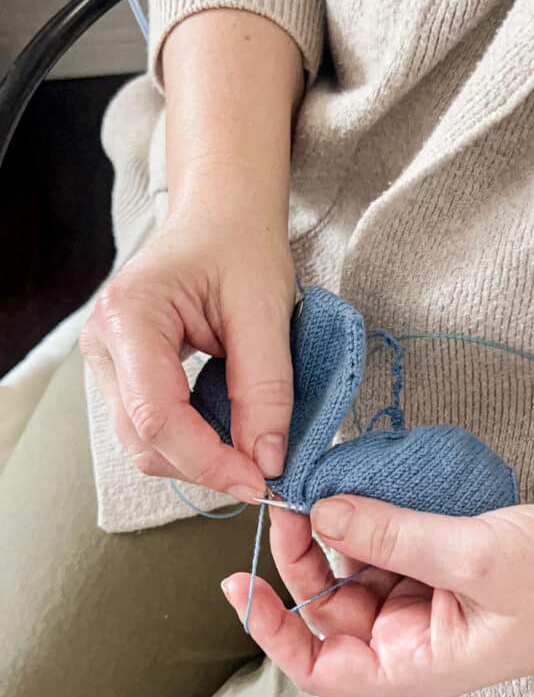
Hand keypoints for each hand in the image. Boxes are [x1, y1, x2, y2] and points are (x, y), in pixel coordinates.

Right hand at [80, 188, 294, 497]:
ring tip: (252, 452)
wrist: (223, 216)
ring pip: (145, 442)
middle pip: (144, 439)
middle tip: (265, 475)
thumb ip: (266, 389)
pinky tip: (230, 433)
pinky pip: (154, 426)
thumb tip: (267, 461)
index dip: (209, 460)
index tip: (259, 481)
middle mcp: (103, 342)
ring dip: (200, 458)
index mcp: (130, 316)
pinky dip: (194, 441)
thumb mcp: (266, 312)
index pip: (157, 417)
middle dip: (206, 466)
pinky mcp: (125, 372)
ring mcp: (109, 360)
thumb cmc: (241, 245)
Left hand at [222, 474, 533, 696]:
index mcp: (418, 664)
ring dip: (342, 526)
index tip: (239, 583)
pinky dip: (378, 513)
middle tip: (295, 496)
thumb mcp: (476, 557)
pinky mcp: (452, 562)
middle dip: (307, 554)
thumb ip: (394, 535)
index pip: (321, 666)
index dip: (274, 630)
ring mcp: (435, 598)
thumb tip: (321, 511)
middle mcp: (417, 637)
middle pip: (332, 605)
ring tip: (328, 479)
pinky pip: (395, 539)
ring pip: (361, 565)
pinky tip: (368, 480)